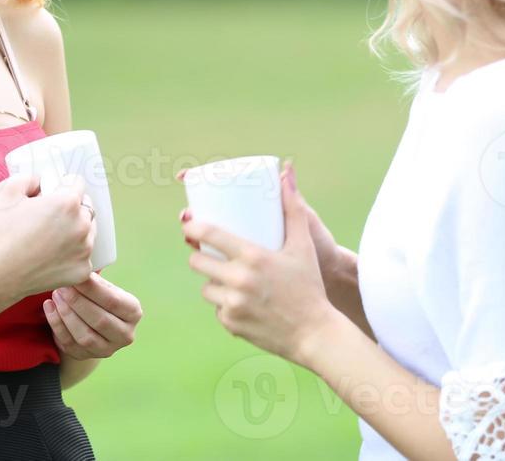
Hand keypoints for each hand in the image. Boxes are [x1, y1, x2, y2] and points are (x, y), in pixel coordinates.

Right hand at [0, 172, 95, 301]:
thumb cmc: (1, 233)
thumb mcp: (7, 191)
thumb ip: (29, 177)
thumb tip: (40, 181)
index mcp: (67, 203)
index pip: (78, 183)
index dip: (63, 186)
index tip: (54, 194)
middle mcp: (82, 225)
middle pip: (85, 208)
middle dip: (71, 209)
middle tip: (49, 218)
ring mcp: (85, 250)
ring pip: (88, 232)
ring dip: (75, 231)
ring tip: (50, 238)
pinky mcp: (82, 271)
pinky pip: (83, 256)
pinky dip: (72, 255)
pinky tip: (52, 256)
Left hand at [43, 272, 142, 359]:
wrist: (91, 323)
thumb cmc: (98, 296)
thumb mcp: (105, 287)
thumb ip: (97, 280)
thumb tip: (80, 262)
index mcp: (133, 312)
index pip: (113, 301)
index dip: (93, 288)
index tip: (77, 275)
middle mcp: (125, 334)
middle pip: (99, 320)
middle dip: (77, 301)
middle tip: (63, 286)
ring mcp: (106, 349)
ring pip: (84, 335)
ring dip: (66, 313)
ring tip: (55, 294)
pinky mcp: (85, 356)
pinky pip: (69, 343)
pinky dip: (56, 324)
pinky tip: (49, 307)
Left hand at [179, 160, 339, 364]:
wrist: (316, 334)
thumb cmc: (309, 286)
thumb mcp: (303, 245)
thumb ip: (293, 208)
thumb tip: (287, 170)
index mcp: (252, 257)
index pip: (208, 234)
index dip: (193, 225)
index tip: (189, 222)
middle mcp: (238, 280)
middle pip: (198, 261)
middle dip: (199, 255)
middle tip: (208, 252)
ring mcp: (232, 304)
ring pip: (205, 287)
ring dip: (211, 282)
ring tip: (222, 277)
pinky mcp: (231, 324)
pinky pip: (217, 310)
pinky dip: (224, 306)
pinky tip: (235, 302)